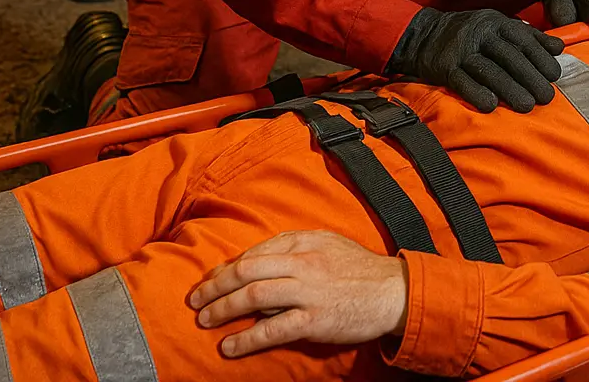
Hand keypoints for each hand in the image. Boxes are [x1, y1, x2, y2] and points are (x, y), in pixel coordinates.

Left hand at [190, 230, 406, 355]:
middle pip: (248, 269)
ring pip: (255, 295)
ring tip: (204, 320)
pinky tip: (229, 346)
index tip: (213, 278)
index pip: (257, 251)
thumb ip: (297, 248)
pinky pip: (273, 328)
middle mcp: (304, 262)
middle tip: (196, 299)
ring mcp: (308, 291)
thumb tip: (261, 261)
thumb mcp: (329, 244)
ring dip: (224, 308)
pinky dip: (247, 338)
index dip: (229, 266)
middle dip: (216, 284)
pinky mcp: (314, 319)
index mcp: (305, 241)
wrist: (391, 291)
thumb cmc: (359, 268)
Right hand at [387, 7, 562, 112]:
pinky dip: (476, 93)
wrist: (423, 34)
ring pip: (488, 70)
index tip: (555, 75)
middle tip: (546, 97)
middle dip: (530, 77)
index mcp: (495, 22)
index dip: (540, 57)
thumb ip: (528, 36)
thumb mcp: (497, 26)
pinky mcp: (444, 67)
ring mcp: (460, 50)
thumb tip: (559, 48)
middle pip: (509, 56)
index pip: (522, 39)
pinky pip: (462, 81)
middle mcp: (479, 33)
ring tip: (527, 106)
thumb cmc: (470, 33)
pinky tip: (491, 106)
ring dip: (509, 89)